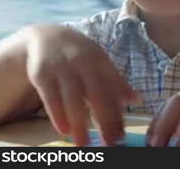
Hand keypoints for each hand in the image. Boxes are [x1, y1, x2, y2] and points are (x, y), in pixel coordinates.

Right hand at [25, 25, 138, 145]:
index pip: (113, 87)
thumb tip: (137, 100)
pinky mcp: (42, 74)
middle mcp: (83, 62)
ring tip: (84, 143)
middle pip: (97, 94)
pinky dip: (57, 115)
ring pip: (72, 98)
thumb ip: (116, 82)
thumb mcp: (99, 62)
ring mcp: (61, 68)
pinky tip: (64, 131)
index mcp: (100, 60)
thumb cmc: (80, 55)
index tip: (123, 132)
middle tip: (110, 142)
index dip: (119, 109)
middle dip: (105, 119)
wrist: (46, 36)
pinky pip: (50, 97)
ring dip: (79, 122)